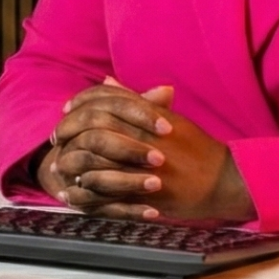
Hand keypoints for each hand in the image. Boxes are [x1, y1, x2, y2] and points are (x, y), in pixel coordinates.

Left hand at [39, 80, 253, 223]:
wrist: (223, 180)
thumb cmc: (197, 148)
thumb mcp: (168, 118)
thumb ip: (136, 101)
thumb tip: (107, 82)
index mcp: (149, 116)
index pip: (105, 101)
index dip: (81, 104)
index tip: (66, 111)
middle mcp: (144, 138)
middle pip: (94, 128)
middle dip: (69, 132)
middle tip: (56, 138)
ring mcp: (143, 167)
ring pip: (95, 162)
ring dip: (73, 164)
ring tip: (60, 167)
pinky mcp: (144, 194)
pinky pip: (105, 195)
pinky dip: (85, 195)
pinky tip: (74, 195)